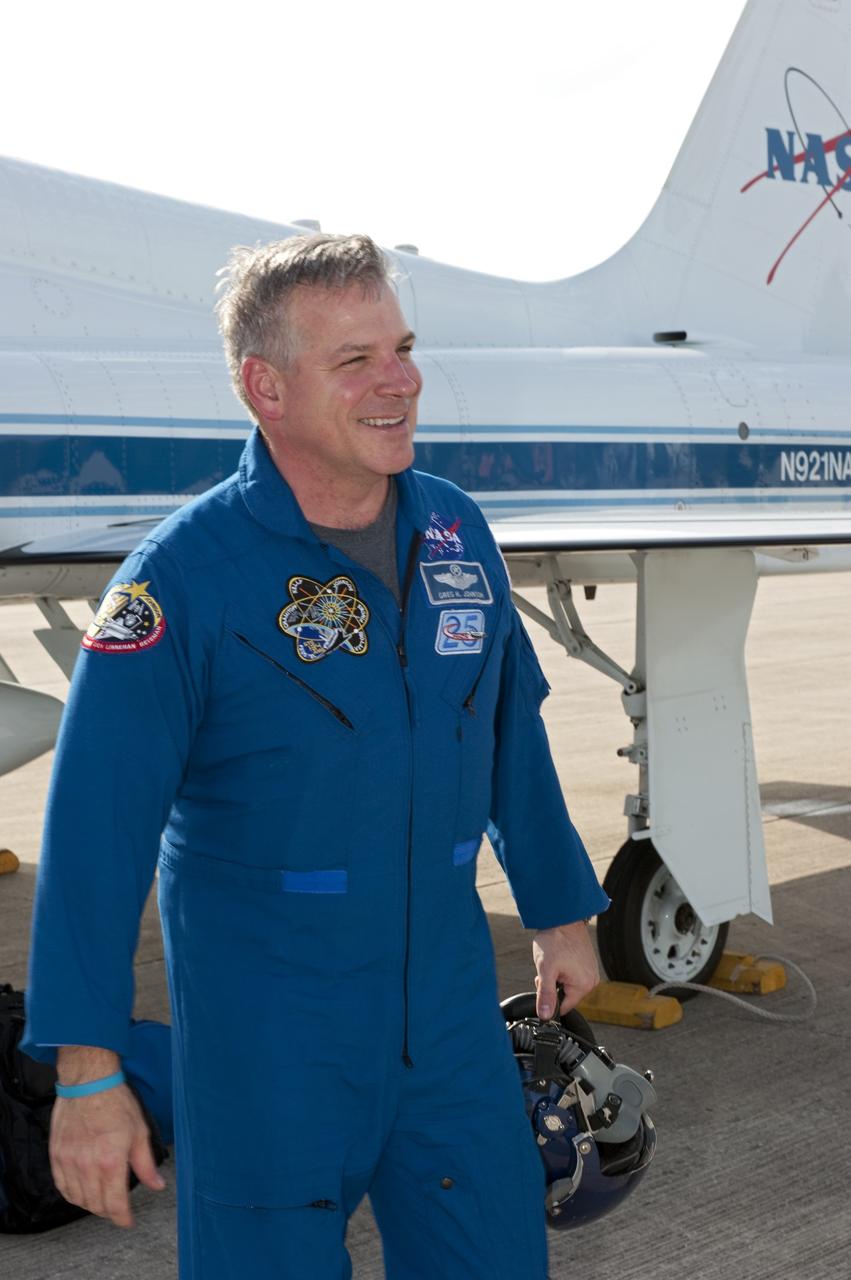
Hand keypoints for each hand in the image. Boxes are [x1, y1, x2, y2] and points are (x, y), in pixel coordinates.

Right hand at [50, 1050, 164, 1228]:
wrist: (88, 1082)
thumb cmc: (116, 1103)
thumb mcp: (139, 1132)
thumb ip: (145, 1164)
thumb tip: (157, 1185)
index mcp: (111, 1161)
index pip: (115, 1204)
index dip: (122, 1218)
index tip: (128, 1222)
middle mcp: (87, 1166)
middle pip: (95, 1205)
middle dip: (108, 1212)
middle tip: (117, 1209)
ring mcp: (69, 1161)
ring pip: (77, 1199)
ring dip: (90, 1205)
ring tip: (101, 1200)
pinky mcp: (57, 1155)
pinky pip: (62, 1186)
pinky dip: (72, 1194)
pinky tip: (81, 1191)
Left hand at [532, 920, 598, 1018]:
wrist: (563, 916)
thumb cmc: (555, 939)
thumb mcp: (545, 970)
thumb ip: (545, 995)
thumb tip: (545, 1016)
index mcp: (584, 985)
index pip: (564, 1007)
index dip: (549, 999)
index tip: (543, 984)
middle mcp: (592, 980)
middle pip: (566, 996)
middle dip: (553, 986)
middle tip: (547, 970)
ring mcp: (591, 971)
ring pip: (568, 985)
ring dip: (557, 977)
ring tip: (553, 961)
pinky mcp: (587, 963)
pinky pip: (572, 975)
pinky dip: (562, 970)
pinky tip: (558, 957)